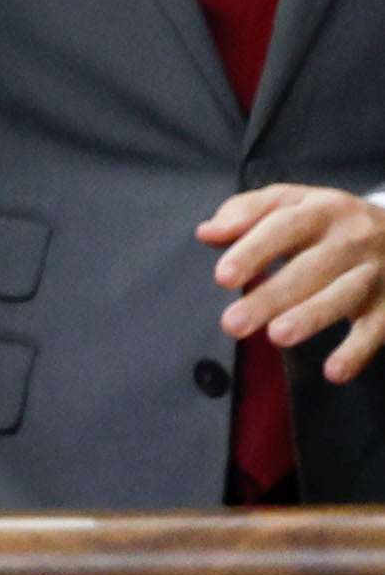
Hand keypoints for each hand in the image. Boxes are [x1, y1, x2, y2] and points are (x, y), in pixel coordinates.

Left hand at [201, 184, 384, 382]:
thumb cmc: (330, 221)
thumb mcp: (292, 203)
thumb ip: (247, 213)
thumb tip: (207, 231)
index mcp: (321, 210)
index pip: (284, 226)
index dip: (254, 250)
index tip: (223, 277)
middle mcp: (352, 238)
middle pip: (311, 267)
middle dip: (272, 296)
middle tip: (233, 324)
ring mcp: (376, 271)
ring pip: (345, 293)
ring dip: (312, 316)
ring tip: (278, 336)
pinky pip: (377, 327)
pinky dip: (359, 350)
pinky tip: (334, 371)